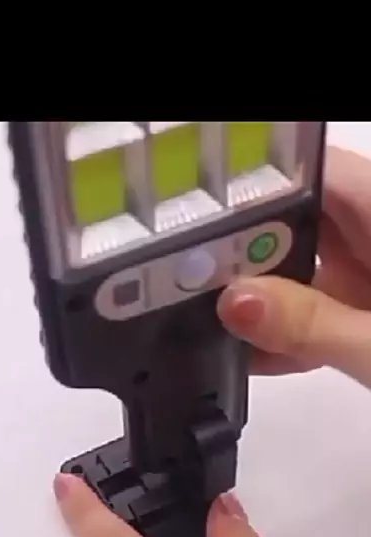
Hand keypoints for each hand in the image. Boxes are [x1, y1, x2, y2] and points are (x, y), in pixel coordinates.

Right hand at [217, 146, 370, 387]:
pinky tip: (247, 360)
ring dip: (259, 301)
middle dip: (243, 250)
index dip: (250, 191)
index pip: (307, 176)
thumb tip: (235, 303)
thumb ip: (310, 325)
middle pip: (295, 223)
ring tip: (204, 321)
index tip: (196, 221)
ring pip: (301, 271)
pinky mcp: (367, 317)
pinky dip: (286, 337)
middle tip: (184, 277)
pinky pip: (318, 315)